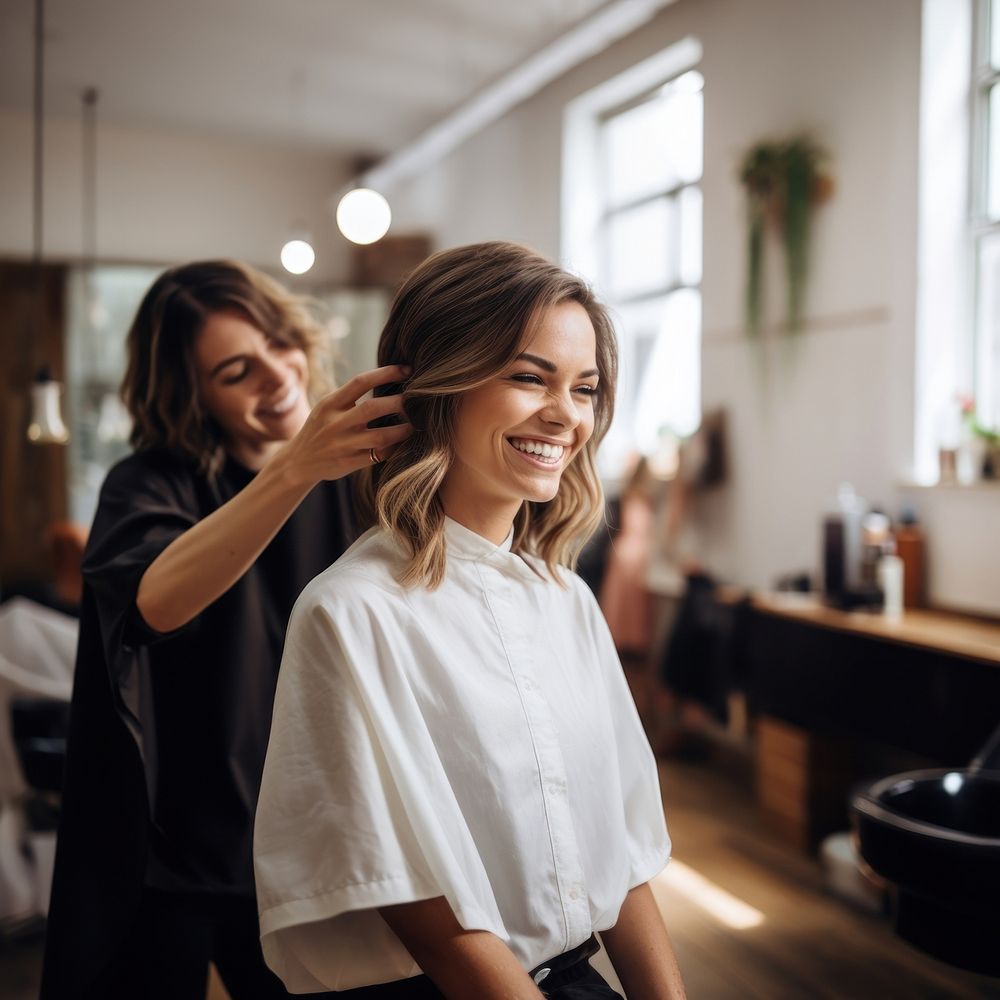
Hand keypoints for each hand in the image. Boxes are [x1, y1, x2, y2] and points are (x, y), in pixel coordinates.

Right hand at [274, 364, 412, 487]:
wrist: (298, 462)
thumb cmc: (321, 429)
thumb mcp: (328, 408)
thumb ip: (351, 396)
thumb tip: (389, 379)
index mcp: (330, 403)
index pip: (360, 382)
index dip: (386, 373)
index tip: (407, 369)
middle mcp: (334, 423)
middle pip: (372, 408)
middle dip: (399, 403)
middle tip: (418, 400)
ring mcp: (341, 445)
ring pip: (379, 436)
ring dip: (402, 430)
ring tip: (415, 424)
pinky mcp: (347, 463)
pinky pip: (377, 456)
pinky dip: (393, 449)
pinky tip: (402, 443)